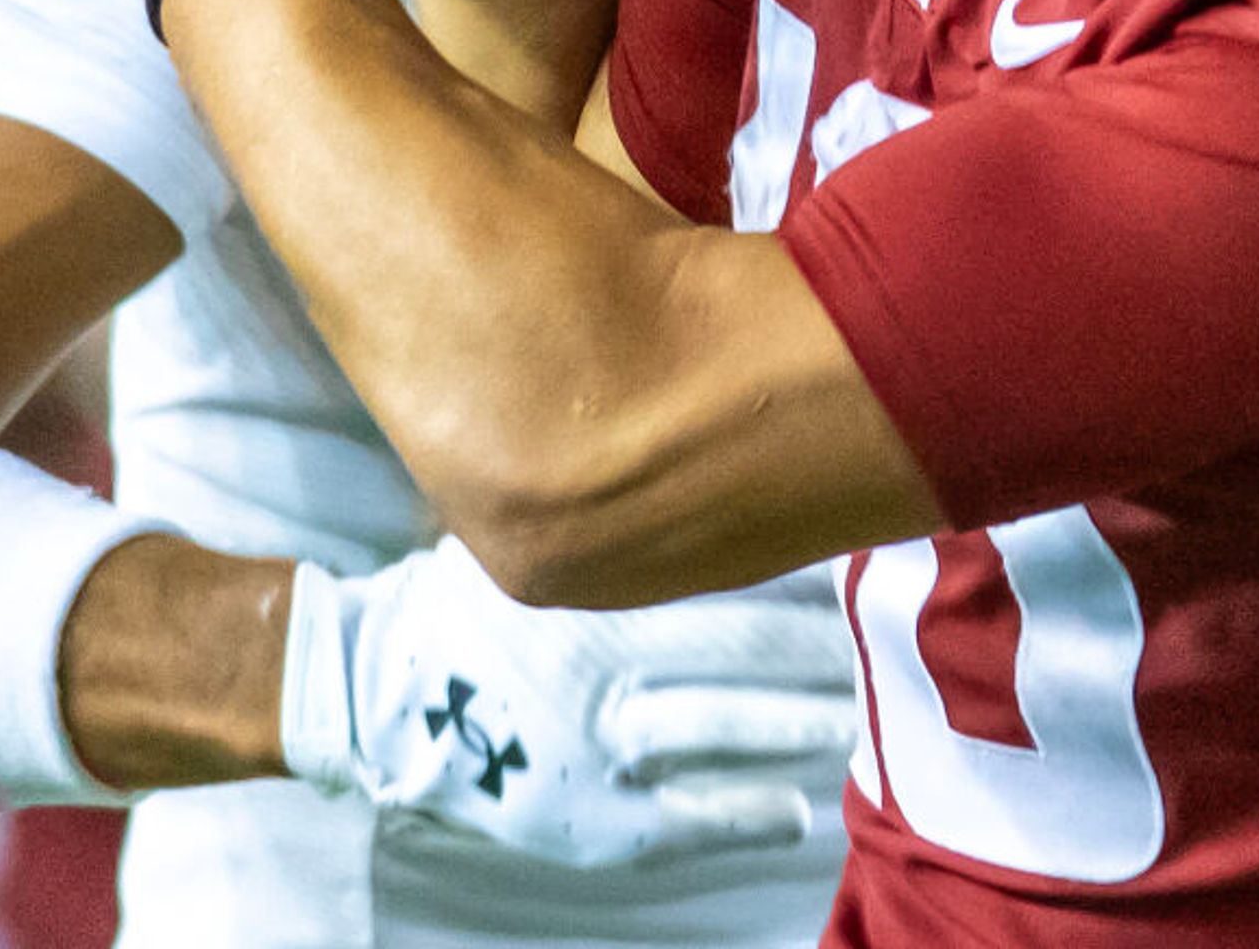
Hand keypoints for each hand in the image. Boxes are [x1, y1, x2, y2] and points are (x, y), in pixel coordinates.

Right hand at [278, 542, 855, 871]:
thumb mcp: (527, 533)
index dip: (790, 563)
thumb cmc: (461, 604)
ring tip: (860, 702)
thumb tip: (687, 441)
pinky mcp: (590, 816)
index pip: (717, 570)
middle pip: (737, 644)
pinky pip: (684, 815)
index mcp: (590, 585)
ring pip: (724, 723)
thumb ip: (600, 503)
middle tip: (884, 620)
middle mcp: (602, 662)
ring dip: (799, 715)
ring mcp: (600, 744)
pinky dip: (744, 811)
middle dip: (813, 637)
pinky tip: (797, 808)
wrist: (374, 693)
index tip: (848, 547)